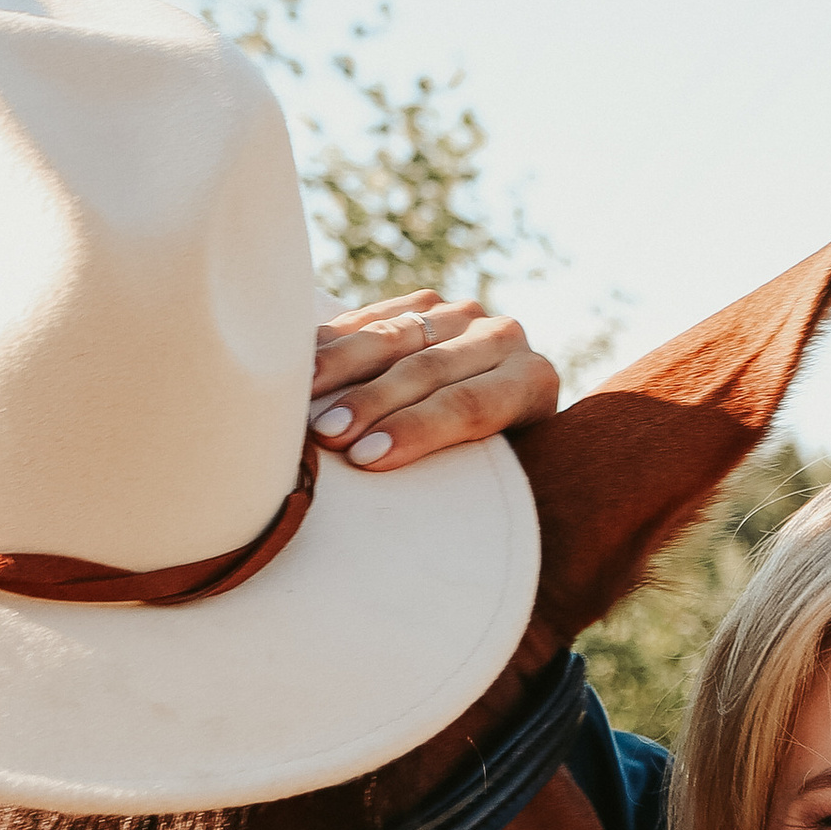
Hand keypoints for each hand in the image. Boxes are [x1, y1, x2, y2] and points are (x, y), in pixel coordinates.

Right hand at [307, 291, 560, 468]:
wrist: (510, 414)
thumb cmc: (495, 469)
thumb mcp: (506, 473)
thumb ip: (475, 478)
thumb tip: (421, 526)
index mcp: (533, 381)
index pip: (471, 405)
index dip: (417, 429)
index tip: (366, 459)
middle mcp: (503, 338)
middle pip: (429, 368)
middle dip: (371, 402)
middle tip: (325, 436)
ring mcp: (462, 315)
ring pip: (395, 335)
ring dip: (340, 368)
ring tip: (299, 398)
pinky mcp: (425, 304)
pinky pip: (372, 317)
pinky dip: (332, 342)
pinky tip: (297, 364)